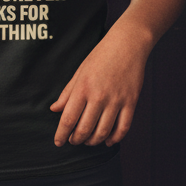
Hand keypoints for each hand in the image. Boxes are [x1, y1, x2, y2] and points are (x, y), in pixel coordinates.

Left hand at [50, 25, 147, 147]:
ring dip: (93, 141)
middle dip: (76, 140)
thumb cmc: (102, 55)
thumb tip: (54, 109)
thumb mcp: (81, 70)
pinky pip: (123, 128)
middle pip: (84, 129)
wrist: (128, 42)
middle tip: (73, 140)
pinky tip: (108, 140)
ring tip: (89, 140)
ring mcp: (116, 100)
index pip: (68, 119)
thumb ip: (67, 92)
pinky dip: (114, 139)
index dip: (61, 135)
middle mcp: (99, 95)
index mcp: (83, 87)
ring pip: (103, 132)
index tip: (59, 142)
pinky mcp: (131, 101)